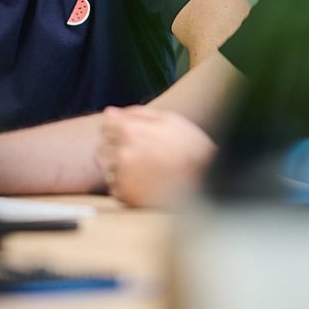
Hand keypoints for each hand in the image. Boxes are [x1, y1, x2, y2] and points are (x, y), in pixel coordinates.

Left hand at [98, 105, 215, 207]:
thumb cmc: (190, 147)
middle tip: (140, 156)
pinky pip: (116, 189)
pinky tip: (147, 185)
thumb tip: (110, 112)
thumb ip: (136, 113)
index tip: (131, 137)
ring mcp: (123, 176)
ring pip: (108, 170)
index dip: (117, 130)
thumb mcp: (169, 120)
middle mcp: (122, 153)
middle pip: (102, 149)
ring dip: (120, 170)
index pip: (105, 126)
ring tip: (146, 172)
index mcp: (130, 131)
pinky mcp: (126, 197)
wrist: (207, 182)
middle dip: (115, 150)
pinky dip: (127, 187)